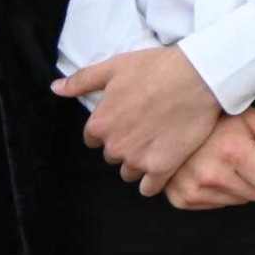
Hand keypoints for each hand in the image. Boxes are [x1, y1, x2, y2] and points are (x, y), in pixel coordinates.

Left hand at [53, 46, 221, 195]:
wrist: (199, 76)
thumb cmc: (156, 68)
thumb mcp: (115, 66)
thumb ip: (82, 80)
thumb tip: (55, 88)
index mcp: (99, 124)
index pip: (95, 139)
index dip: (112, 128)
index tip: (130, 118)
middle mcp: (115, 146)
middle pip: (114, 155)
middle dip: (126, 144)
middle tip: (147, 126)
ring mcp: (138, 159)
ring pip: (130, 172)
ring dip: (140, 161)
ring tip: (159, 142)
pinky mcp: (162, 167)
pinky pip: (149, 188)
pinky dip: (154, 180)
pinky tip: (163, 165)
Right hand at [163, 109, 254, 209]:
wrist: (168, 122)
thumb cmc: (212, 118)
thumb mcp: (249, 116)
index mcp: (232, 151)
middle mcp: (212, 174)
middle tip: (246, 158)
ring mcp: (194, 189)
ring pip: (239, 201)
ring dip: (239, 185)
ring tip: (225, 162)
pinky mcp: (182, 199)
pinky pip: (218, 204)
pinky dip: (220, 191)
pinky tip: (211, 170)